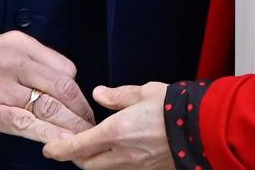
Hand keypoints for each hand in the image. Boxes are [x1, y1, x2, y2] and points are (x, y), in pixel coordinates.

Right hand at [0, 32, 96, 143]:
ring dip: (72, 128)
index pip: (65, 70)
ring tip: (83, 142)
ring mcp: (1, 87)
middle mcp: (14, 61)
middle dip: (81, 113)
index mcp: (19, 45)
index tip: (81, 110)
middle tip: (90, 129)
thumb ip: (29, 62)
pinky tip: (62, 146)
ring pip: (50, 107)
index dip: (78, 94)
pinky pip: (27, 125)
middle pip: (64, 89)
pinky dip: (49, 136)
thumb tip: (60, 83)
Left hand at [43, 82, 171, 168]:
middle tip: (70, 145)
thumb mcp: (143, 92)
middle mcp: (122, 155)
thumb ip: (117, 96)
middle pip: (87, 164)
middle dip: (75, 157)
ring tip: (93, 147)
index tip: (48, 148)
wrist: (205, 128)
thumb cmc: (175, 107)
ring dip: (94, 161)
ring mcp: (136, 167)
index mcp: (116, 133)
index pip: (77, 146)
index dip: (59, 149)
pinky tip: (118, 151)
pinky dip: (113, 163)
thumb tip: (99, 95)